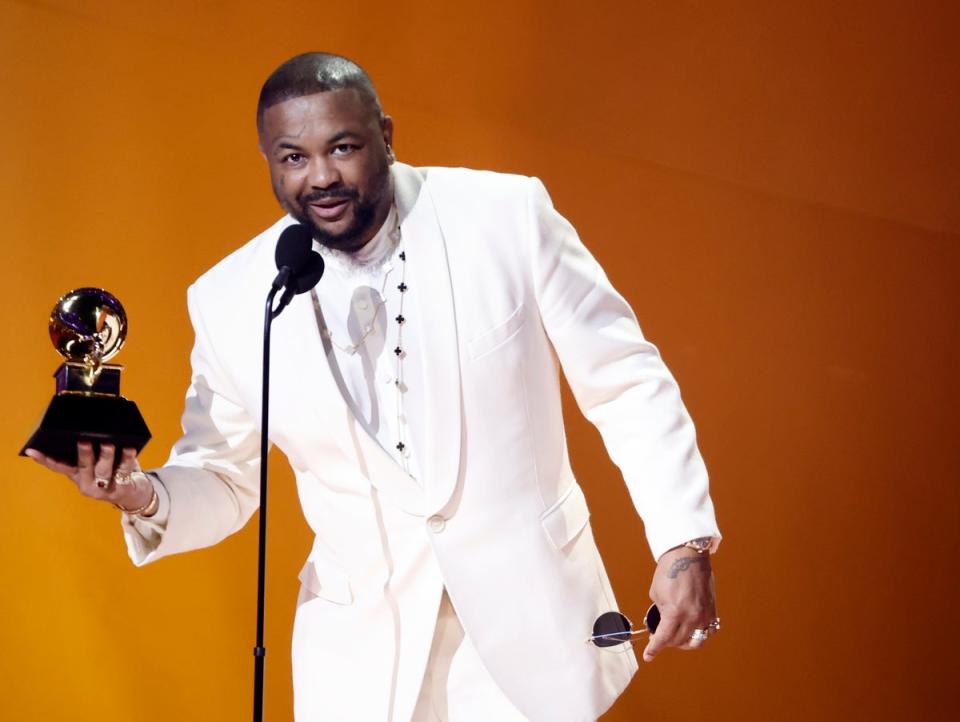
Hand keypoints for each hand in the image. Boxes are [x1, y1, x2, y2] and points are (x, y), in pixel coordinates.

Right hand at [25, 442, 152, 511]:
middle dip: (83, 454)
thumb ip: (87, 453)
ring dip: (105, 456)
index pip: (57, 466)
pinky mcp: (120, 488)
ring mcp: (102, 488)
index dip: (44, 459)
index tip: (32, 450)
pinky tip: (129, 448)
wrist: (128, 493)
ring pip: (103, 470)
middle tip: (84, 440)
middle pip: (83, 467)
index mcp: (76, 475)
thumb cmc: (108, 472)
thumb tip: (83, 427)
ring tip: (107, 444)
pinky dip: (127, 459)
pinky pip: (124, 471)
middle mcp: (86, 483)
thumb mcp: (93, 464)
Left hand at [642, 546, 717, 661]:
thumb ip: (659, 611)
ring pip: (695, 641)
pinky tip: (690, 630)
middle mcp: (692, 616)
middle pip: (678, 642)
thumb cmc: (670, 570)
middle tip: (659, 638)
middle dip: (666, 643)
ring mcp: (704, 614)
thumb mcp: (656, 593)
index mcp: (674, 612)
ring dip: (683, 642)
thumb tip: (661, 623)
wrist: (687, 556)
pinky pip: (707, 631)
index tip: (649, 656)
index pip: (663, 639)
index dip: (654, 649)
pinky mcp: (712, 610)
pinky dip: (698, 634)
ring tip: (675, 637)